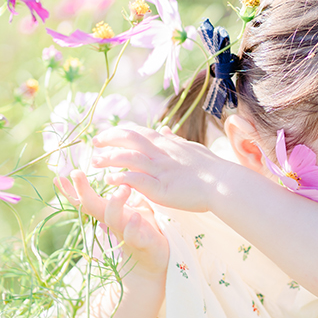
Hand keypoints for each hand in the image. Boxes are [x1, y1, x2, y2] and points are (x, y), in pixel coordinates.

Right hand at [55, 169, 168, 279]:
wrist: (153, 262)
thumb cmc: (141, 230)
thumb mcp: (129, 209)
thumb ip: (119, 196)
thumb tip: (113, 176)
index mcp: (109, 213)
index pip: (85, 200)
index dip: (71, 190)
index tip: (57, 177)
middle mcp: (112, 223)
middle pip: (92, 206)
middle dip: (82, 191)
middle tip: (76, 172)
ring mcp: (125, 233)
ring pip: (113, 219)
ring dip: (115, 203)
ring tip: (123, 188)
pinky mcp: (141, 243)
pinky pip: (134, 236)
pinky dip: (133, 227)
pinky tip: (136, 216)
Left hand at [91, 126, 235, 212]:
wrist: (224, 183)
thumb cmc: (211, 168)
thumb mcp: (190, 148)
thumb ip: (174, 141)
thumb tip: (165, 130)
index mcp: (166, 143)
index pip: (137, 131)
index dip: (119, 132)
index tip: (105, 135)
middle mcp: (160, 152)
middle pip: (128, 139)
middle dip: (108, 139)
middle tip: (94, 144)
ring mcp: (160, 169)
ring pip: (128, 157)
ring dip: (109, 158)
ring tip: (96, 163)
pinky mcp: (160, 188)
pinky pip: (136, 179)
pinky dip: (120, 178)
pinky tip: (109, 181)